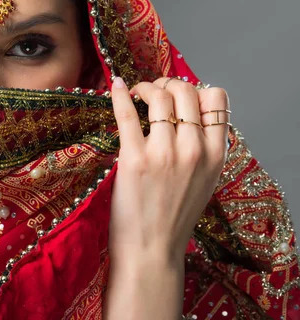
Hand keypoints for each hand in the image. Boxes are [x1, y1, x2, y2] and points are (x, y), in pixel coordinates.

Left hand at [105, 76, 228, 318]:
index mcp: (215, 154)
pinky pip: (127, 114)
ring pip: (159, 96)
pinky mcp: (134, 159)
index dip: (196, 89)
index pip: (216, 99)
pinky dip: (120, 94)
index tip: (179, 95)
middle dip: (168, 83)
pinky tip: (116, 86)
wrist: (152, 250)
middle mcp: (193, 149)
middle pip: (185, 91)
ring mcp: (164, 153)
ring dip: (146, 87)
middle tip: (153, 91)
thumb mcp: (204, 181)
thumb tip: (185, 116)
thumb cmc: (174, 217)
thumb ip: (201, 149)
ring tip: (136, 93)